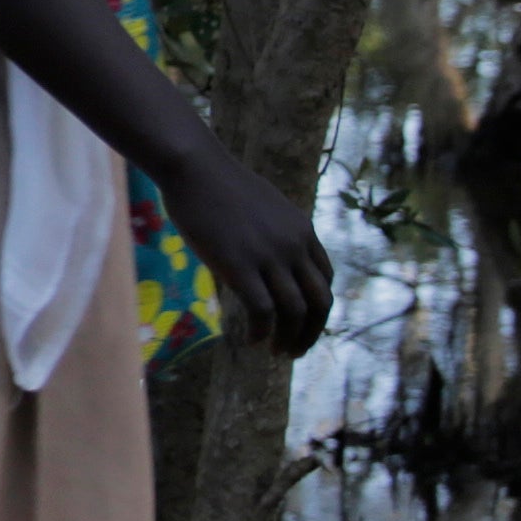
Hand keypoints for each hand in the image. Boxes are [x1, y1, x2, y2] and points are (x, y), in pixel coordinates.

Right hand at [158, 146, 333, 356]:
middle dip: (312, 331)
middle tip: (297, 350)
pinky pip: (262, 311)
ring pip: (295, 311)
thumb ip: (273, 232)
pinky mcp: (240, 265)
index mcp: (302, 231)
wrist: (195, 167)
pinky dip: (262, 332)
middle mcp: (293, 246)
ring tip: (278, 353)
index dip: (317, 308)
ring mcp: (269, 256)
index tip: (302, 323)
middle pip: (320, 301)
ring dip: (290, 339)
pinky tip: (253, 341)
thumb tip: (265, 254)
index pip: (325, 280)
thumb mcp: (262, 206)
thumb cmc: (218, 182)